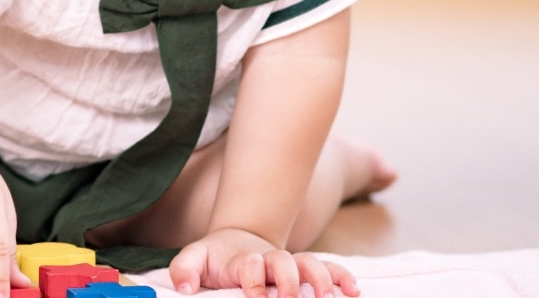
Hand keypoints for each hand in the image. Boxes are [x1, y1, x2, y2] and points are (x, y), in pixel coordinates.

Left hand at [169, 228, 359, 297]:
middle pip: (285, 262)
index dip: (253, 279)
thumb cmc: (213, 259)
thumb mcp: (193, 260)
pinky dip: (342, 277)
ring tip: (327, 296)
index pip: (251, 264)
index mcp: (243, 259)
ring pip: (311, 264)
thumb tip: (184, 288)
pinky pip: (328, 270)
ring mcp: (290, 266)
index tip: (254, 296)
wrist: (234, 246)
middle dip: (289, 279)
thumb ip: (185, 270)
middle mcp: (270, 260)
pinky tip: (354, 291)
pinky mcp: (304, 272)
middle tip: (289, 297)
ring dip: (321, 278)